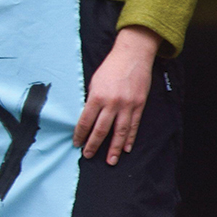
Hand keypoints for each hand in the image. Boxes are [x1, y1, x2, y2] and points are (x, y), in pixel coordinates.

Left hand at [74, 25, 159, 164]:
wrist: (133, 55)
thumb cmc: (111, 67)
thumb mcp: (94, 82)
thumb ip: (92, 100)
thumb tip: (88, 118)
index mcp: (97, 97)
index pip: (85, 121)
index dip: (80, 134)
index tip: (77, 143)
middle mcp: (112, 103)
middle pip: (101, 130)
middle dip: (94, 145)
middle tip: (88, 155)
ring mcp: (127, 105)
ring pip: (120, 132)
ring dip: (114, 148)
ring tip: (110, 161)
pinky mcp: (139, 105)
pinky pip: (134, 125)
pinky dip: (130, 138)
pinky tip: (126, 148)